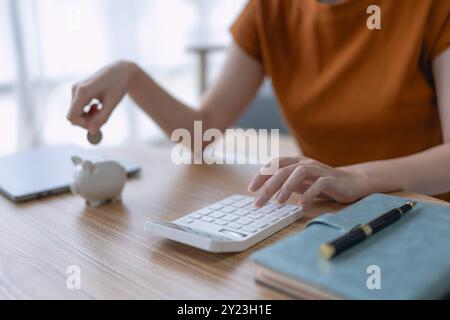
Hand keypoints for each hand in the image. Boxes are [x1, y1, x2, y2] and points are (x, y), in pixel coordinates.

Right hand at [67, 60, 137, 133]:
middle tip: (102, 115)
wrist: (120, 71)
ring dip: (88, 115)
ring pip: (75, 112)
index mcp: (83, 91)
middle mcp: (76, 89)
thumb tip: (92, 132)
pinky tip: (97, 105)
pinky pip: (78, 107)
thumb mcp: (112, 104)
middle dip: (87, 120)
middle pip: (73, 116)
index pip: (72, 116)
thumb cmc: (118, 86)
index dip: (83, 125)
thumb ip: (102, 118)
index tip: (97, 124)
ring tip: (101, 108)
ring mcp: (75, 88)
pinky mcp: (77, 90)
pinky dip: (87, 110)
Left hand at [248, 156, 371, 207]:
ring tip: (278, 202)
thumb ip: (283, 183)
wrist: (351, 182)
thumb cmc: (320, 183)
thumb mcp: (298, 182)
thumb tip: (263, 191)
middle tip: (259, 202)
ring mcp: (319, 170)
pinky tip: (301, 205)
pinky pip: (319, 184)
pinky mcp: (331, 180)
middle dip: (269, 186)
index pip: (274, 164)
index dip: (262, 175)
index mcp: (296, 162)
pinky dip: (309, 194)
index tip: (251, 189)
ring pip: (299, 173)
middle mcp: (305, 163)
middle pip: (283, 170)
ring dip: (286, 187)